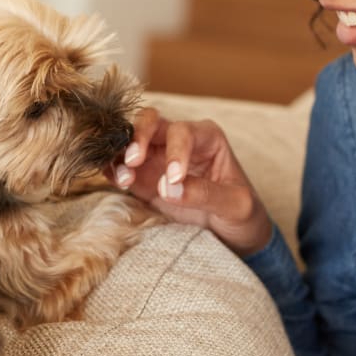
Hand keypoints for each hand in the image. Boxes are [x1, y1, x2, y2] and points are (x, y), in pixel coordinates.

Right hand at [112, 107, 272, 256]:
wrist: (235, 233)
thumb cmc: (242, 212)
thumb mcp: (235, 205)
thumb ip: (205, 194)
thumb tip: (168, 187)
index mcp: (208, 138)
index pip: (183, 132)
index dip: (175, 151)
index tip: (174, 178)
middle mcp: (180, 142)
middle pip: (151, 122)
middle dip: (139, 137)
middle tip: (134, 160)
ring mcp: (159, 159)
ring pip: (131, 141)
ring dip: (121, 155)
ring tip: (124, 179)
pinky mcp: (145, 180)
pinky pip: (122, 167)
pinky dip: (113, 169)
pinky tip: (115, 180)